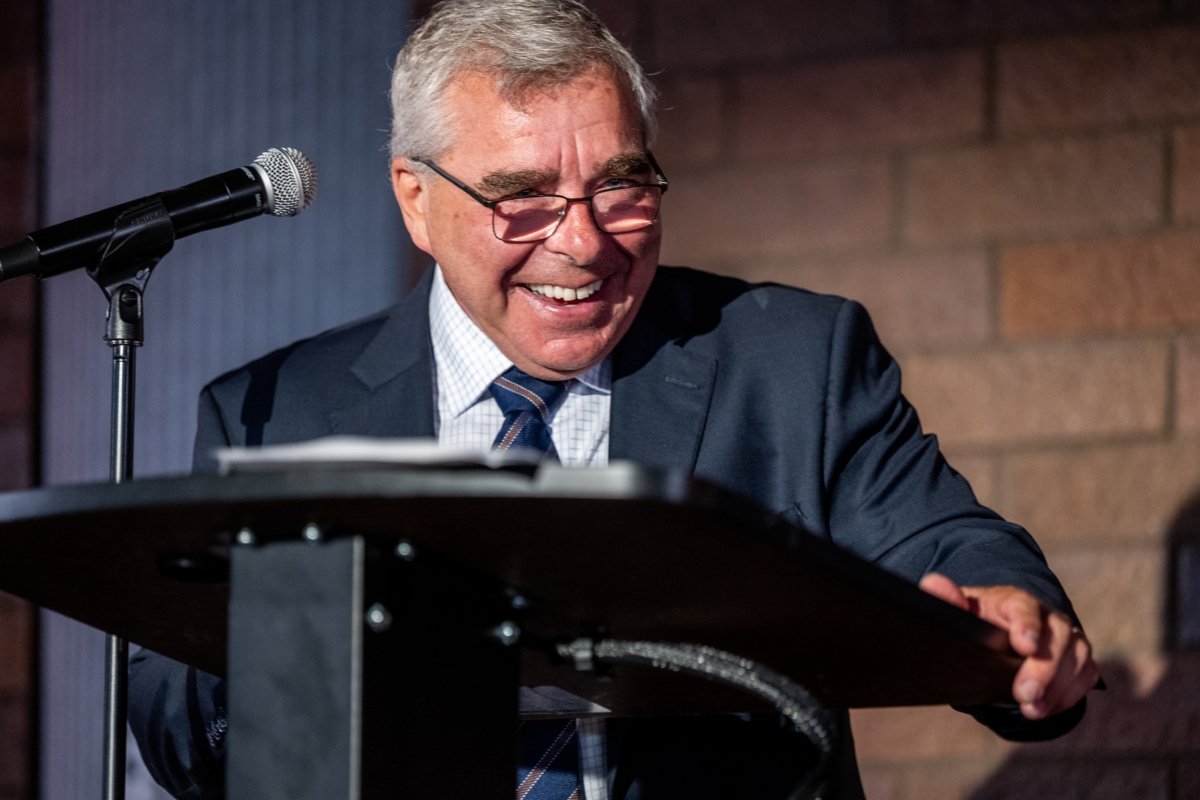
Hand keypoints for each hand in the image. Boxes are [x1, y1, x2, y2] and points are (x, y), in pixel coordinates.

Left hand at [919, 573, 1099, 719]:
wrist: (999, 641)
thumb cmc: (977, 625)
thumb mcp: (959, 614)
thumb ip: (946, 600)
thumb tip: (933, 583)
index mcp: (1013, 601)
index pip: (1024, 606)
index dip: (1026, 625)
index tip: (1023, 647)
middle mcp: (1047, 616)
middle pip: (1056, 635)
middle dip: (1043, 668)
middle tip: (1024, 694)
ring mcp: (1067, 638)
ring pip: (1076, 657)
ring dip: (1058, 687)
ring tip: (1032, 710)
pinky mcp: (1079, 660)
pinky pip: (1085, 676)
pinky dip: (1069, 695)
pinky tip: (1046, 709)